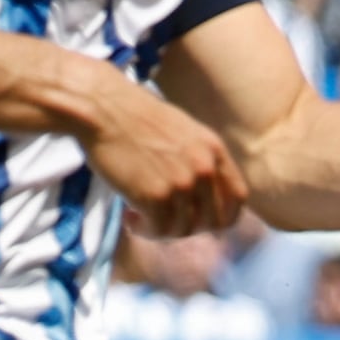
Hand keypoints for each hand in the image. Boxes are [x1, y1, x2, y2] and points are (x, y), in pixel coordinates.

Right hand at [86, 77, 250, 238]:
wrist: (101, 108)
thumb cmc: (133, 117)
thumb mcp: (182, 131)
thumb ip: (198, 159)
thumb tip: (202, 195)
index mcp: (214, 150)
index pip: (238, 198)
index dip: (223, 217)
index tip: (202, 222)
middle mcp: (205, 168)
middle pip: (213, 221)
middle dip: (189, 227)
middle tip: (165, 222)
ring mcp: (182, 183)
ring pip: (184, 229)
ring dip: (162, 231)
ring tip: (140, 219)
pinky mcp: (155, 195)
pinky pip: (159, 229)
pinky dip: (144, 230)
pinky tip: (129, 219)